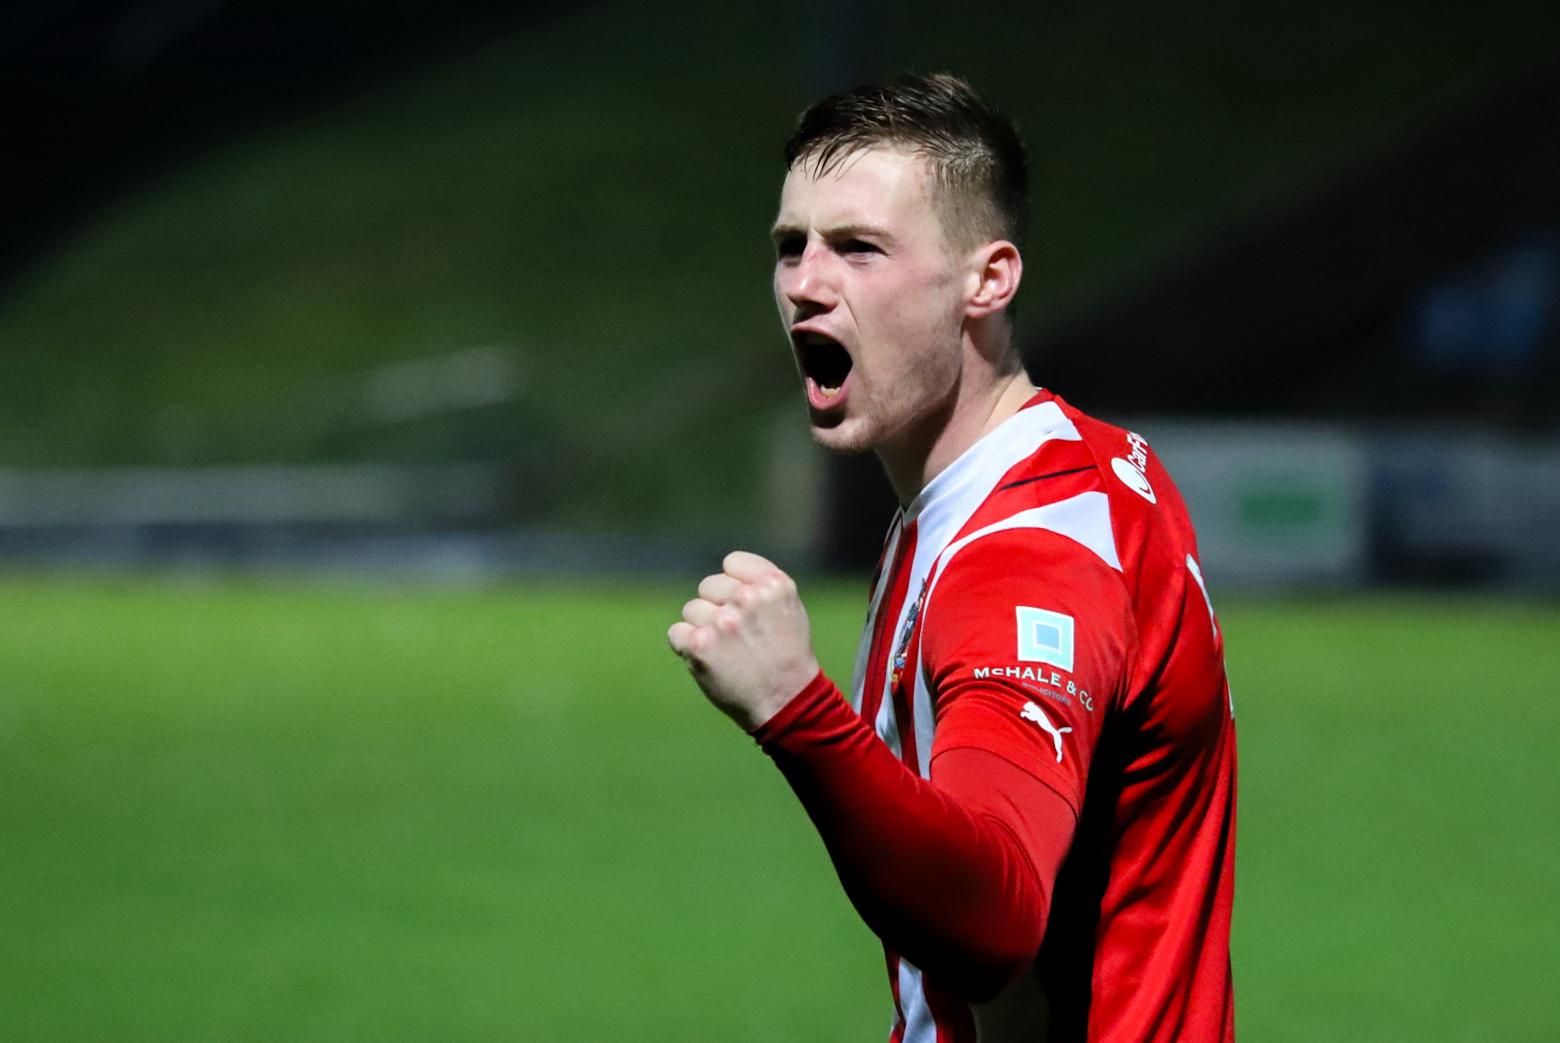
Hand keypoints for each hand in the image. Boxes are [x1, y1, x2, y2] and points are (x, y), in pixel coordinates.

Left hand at [668, 551, 820, 731]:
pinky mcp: (700, 646)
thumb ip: (760, 585)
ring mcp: (722, 622)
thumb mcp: (788, 609)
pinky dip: (687, 647)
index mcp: (773, 584)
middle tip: (738, 637)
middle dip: (717, 607)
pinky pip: (677, 633)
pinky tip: (711, 660)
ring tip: (728, 652)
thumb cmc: (786, 656)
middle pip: (708, 586)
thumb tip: (726, 574)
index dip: (735, 584)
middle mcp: (747, 598)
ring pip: (692, 610)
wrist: (786, 703)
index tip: (744, 606)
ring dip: (703, 628)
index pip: (731, 563)